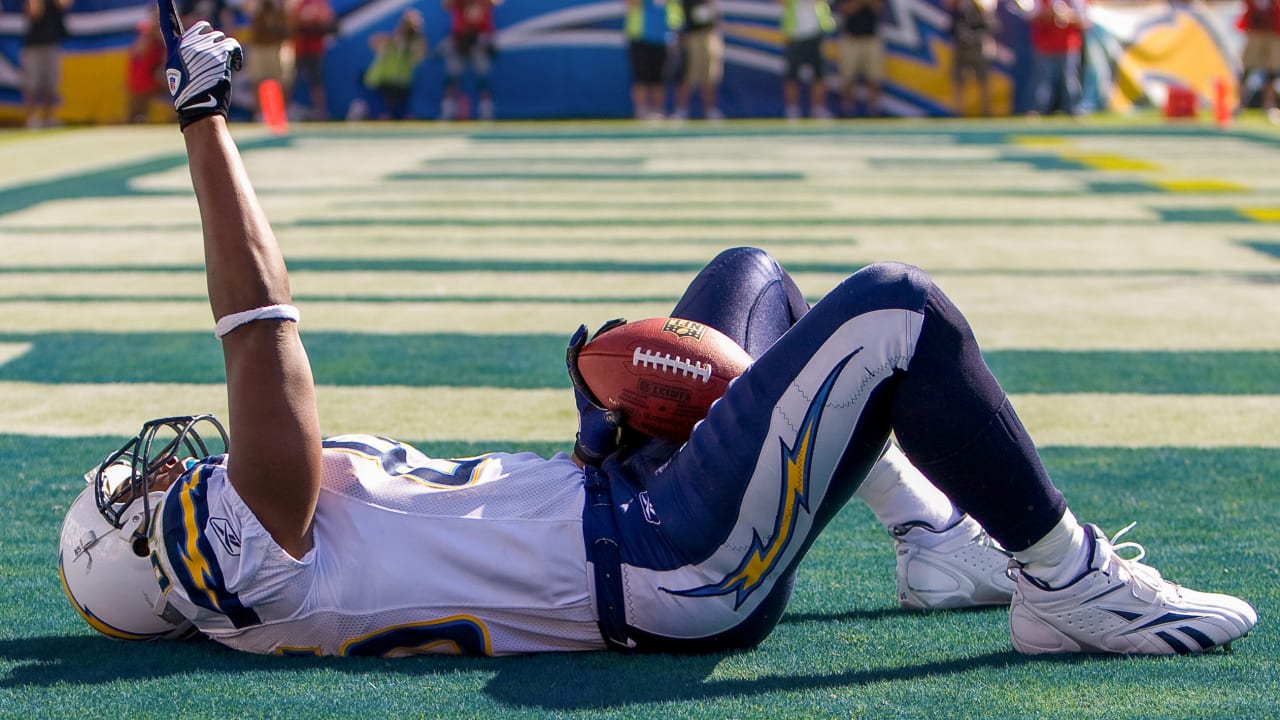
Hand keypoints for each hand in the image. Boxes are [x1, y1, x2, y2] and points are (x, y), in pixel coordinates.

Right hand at [157, 1, 243, 129]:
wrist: (199, 108)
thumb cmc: (192, 96)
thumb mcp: (179, 73)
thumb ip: (186, 57)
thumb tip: (199, 51)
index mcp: (175, 49)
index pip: (168, 24)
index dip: (165, 9)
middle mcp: (187, 45)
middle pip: (204, 27)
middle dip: (212, 40)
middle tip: (214, 58)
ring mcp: (203, 49)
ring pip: (221, 38)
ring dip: (225, 51)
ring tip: (222, 68)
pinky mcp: (218, 55)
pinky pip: (233, 45)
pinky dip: (236, 56)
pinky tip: (234, 67)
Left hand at [566, 320, 626, 466]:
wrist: (602, 449)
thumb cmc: (597, 438)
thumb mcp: (602, 429)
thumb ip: (608, 421)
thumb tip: (618, 414)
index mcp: (581, 385)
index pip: (574, 358)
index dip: (576, 342)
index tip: (584, 328)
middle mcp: (591, 379)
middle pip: (594, 349)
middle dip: (605, 333)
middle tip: (621, 321)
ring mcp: (604, 382)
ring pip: (609, 355)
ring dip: (619, 340)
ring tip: (634, 328)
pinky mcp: (616, 387)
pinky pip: (624, 367)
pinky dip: (634, 358)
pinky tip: (651, 351)